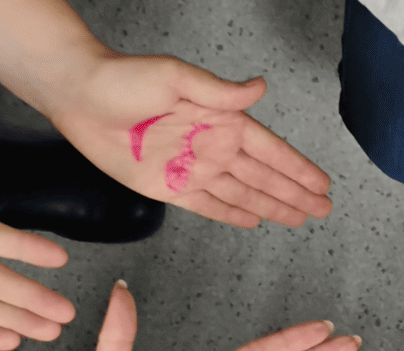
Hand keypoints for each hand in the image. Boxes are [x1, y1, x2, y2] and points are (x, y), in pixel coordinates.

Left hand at [50, 54, 331, 227]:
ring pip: (244, 194)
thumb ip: (220, 92)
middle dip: (295, 194)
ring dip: (273, 206)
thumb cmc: (123, 78)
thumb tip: (259, 88)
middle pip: (264, 177)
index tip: (322, 184)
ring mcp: (192, 169)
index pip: (271, 151)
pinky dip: (232, 215)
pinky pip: (209, 206)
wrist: (80, 96)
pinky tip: (253, 221)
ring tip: (300, 218)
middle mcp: (211, 147)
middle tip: (323, 209)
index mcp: (221, 120)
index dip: (298, 169)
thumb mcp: (177, 77)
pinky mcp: (168, 188)